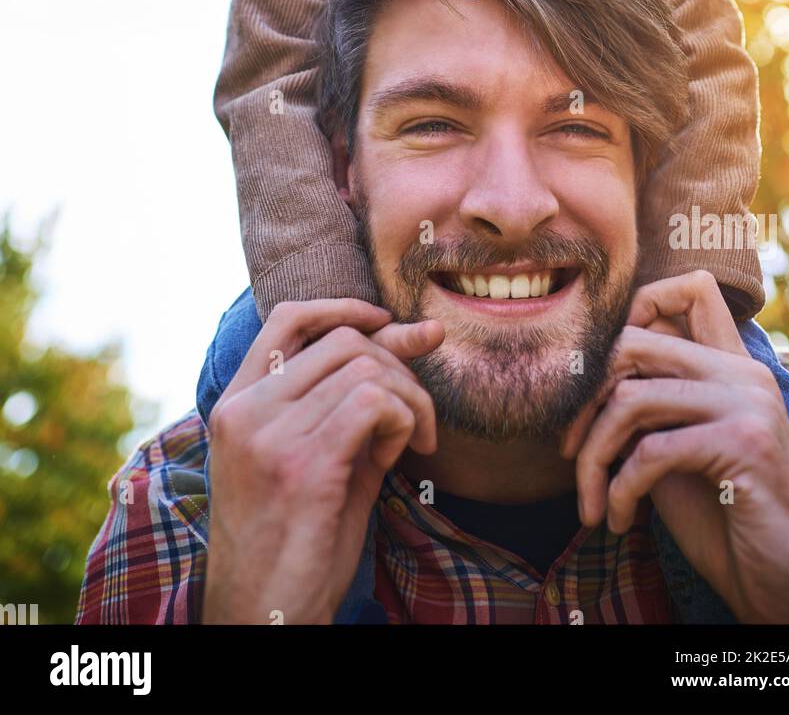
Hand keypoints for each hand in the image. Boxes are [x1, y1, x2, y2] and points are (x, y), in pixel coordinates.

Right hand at [202, 298, 444, 624]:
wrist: (265, 614)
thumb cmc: (295, 541)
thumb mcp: (318, 455)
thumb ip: (351, 397)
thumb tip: (414, 333)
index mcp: (237, 405)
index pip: (288, 320)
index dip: (344, 308)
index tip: (388, 320)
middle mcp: (247, 411)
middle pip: (344, 341)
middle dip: (399, 365)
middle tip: (418, 415)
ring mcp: (270, 436)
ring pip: (367, 368)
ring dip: (409, 399)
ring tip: (410, 443)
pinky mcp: (304, 466)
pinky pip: (375, 403)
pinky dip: (404, 419)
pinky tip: (400, 455)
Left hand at [558, 270, 788, 622]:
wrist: (785, 582)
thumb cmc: (723, 518)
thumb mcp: (675, 449)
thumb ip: (646, 404)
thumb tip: (577, 379)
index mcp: (730, 365)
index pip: (687, 289)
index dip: (628, 314)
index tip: (592, 382)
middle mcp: (742, 372)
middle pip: (634, 341)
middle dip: (584, 399)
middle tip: (569, 452)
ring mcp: (746, 402)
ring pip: (631, 399)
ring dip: (594, 458)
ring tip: (589, 500)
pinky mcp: (743, 443)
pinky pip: (650, 451)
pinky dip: (619, 490)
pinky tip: (616, 519)